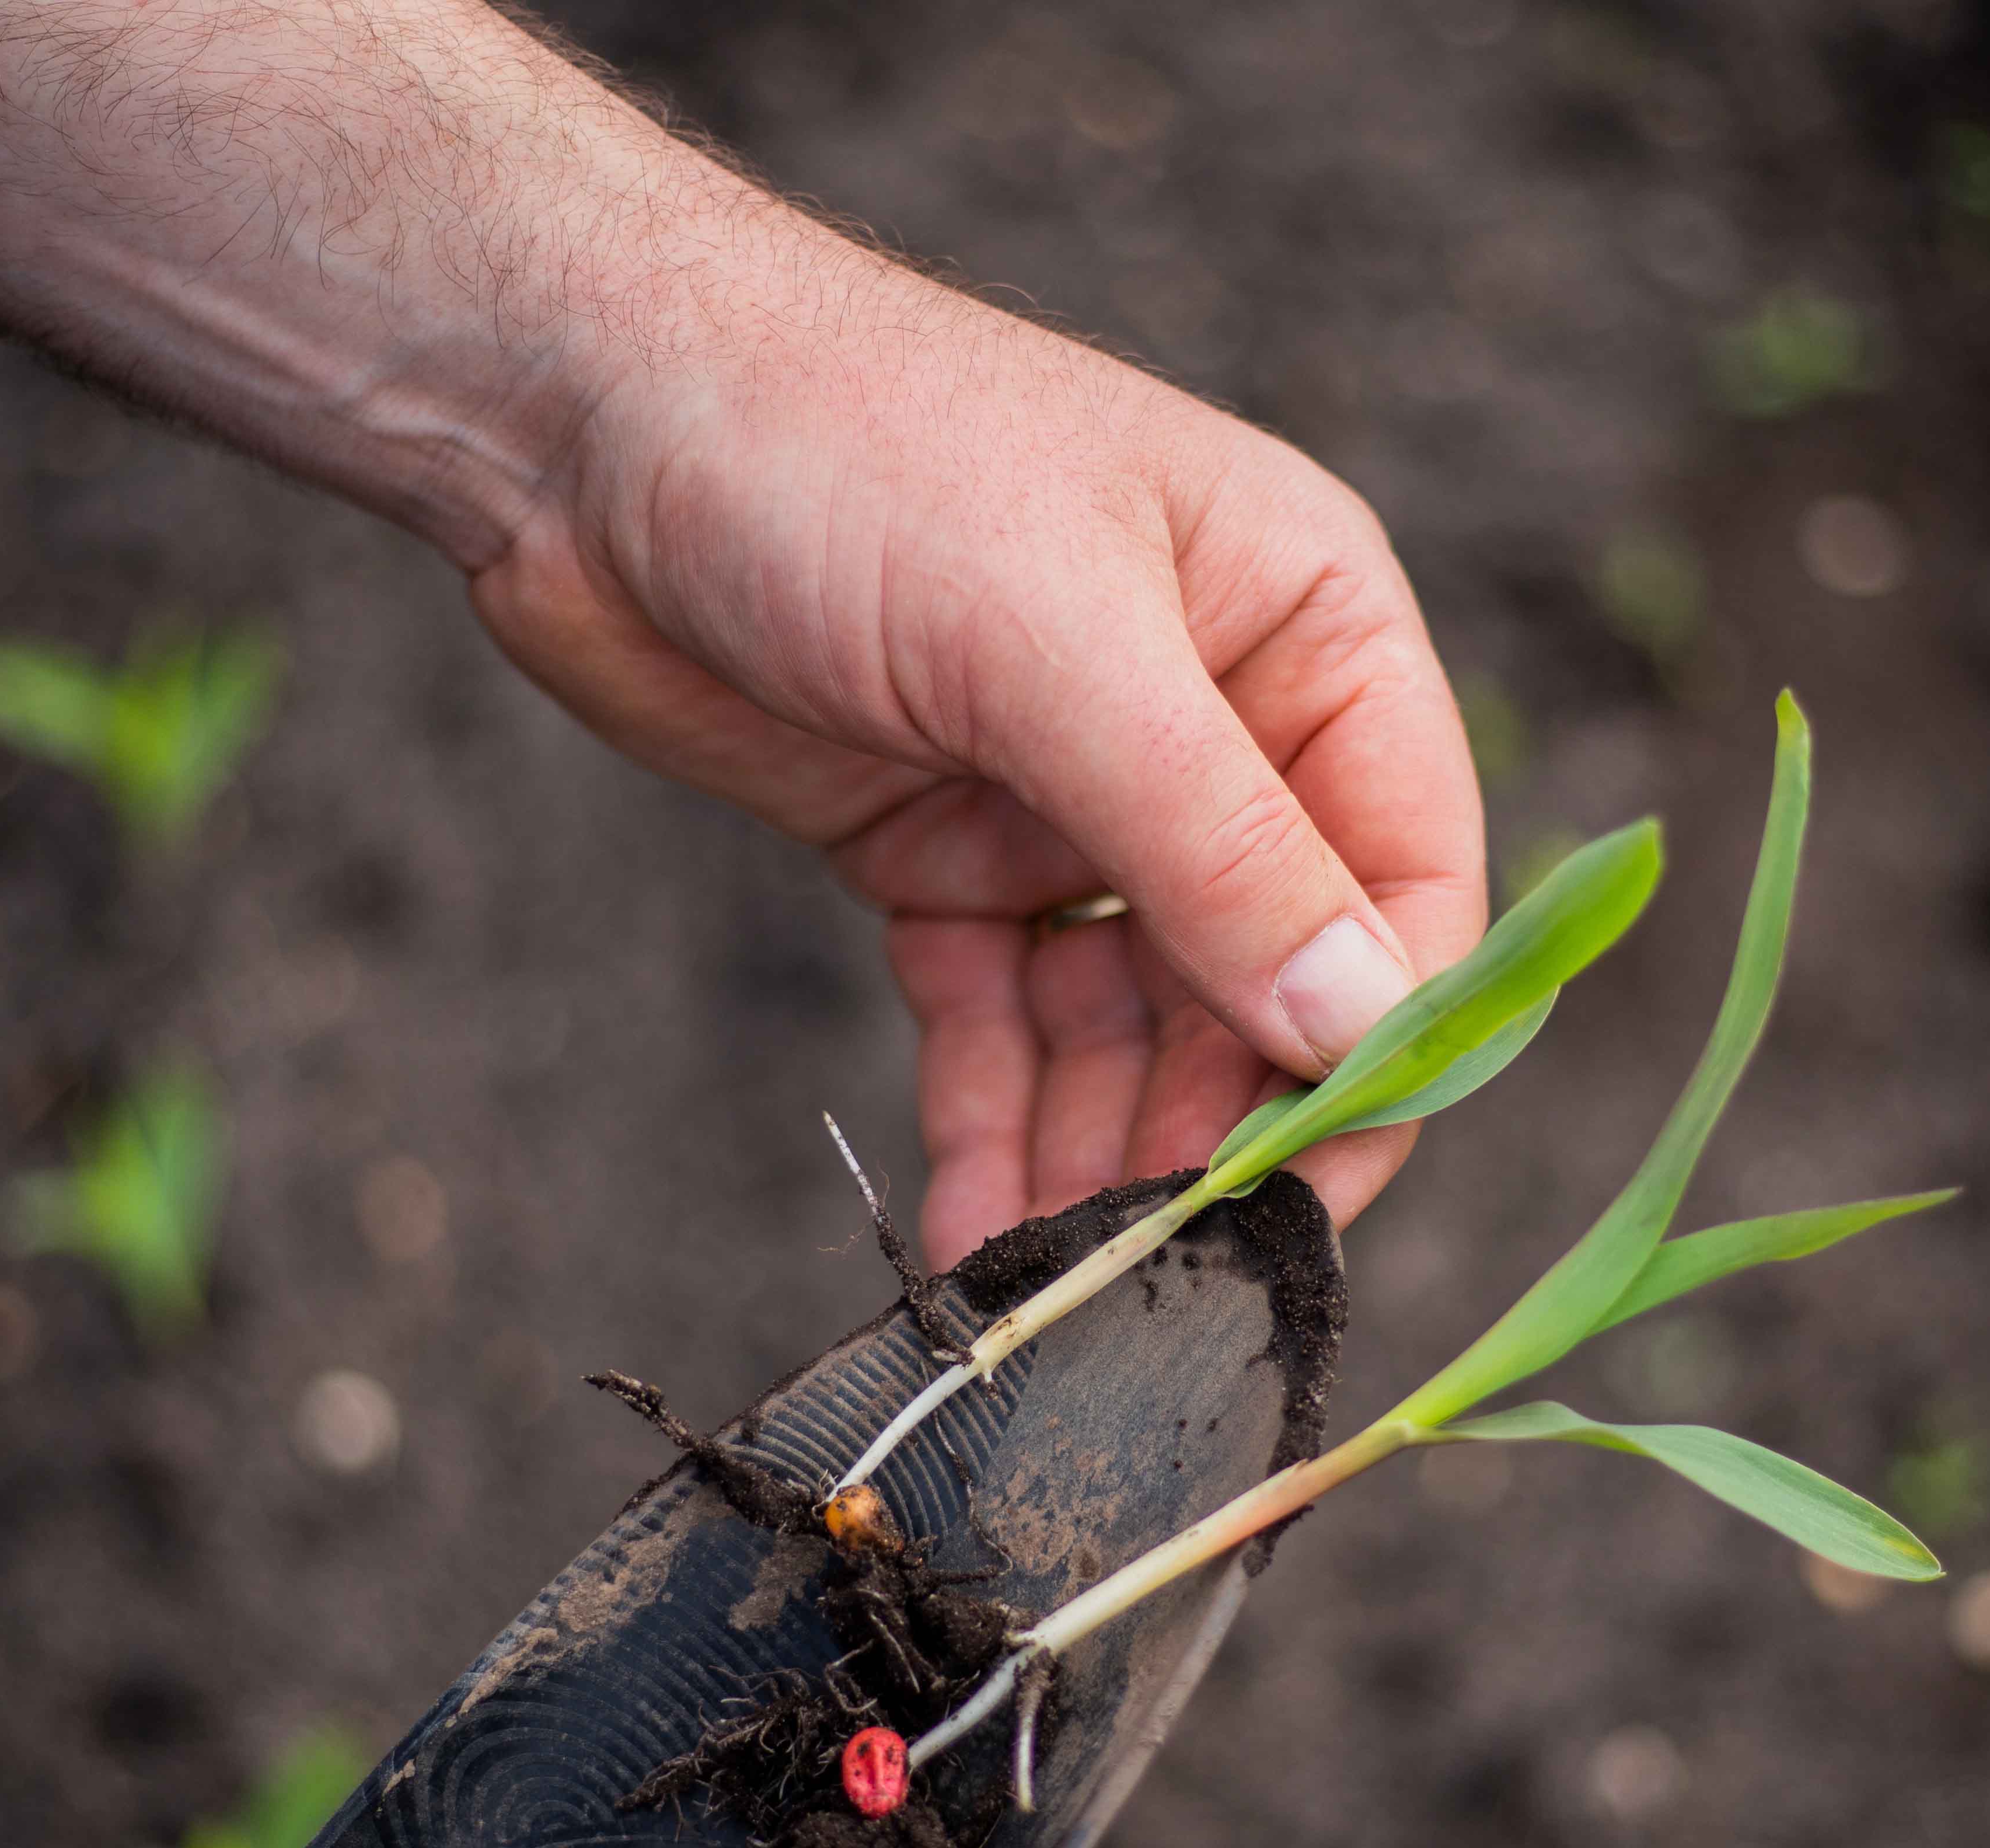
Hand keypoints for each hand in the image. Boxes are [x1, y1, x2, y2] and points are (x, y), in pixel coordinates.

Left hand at [473, 237, 1485, 1261]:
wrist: (582, 419)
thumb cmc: (844, 450)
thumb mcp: (1054, 649)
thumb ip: (1216, 849)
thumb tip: (1366, 1028)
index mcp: (1306, 630)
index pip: (1407, 879)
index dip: (1380, 1044)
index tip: (1311, 1192)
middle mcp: (1216, 725)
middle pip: (1270, 985)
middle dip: (1215, 1131)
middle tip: (1151, 1272)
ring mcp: (1076, 800)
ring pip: (1135, 1034)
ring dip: (1100, 1160)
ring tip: (1051, 1287)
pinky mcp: (948, 858)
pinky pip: (1006, 1030)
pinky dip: (996, 1132)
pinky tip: (976, 1236)